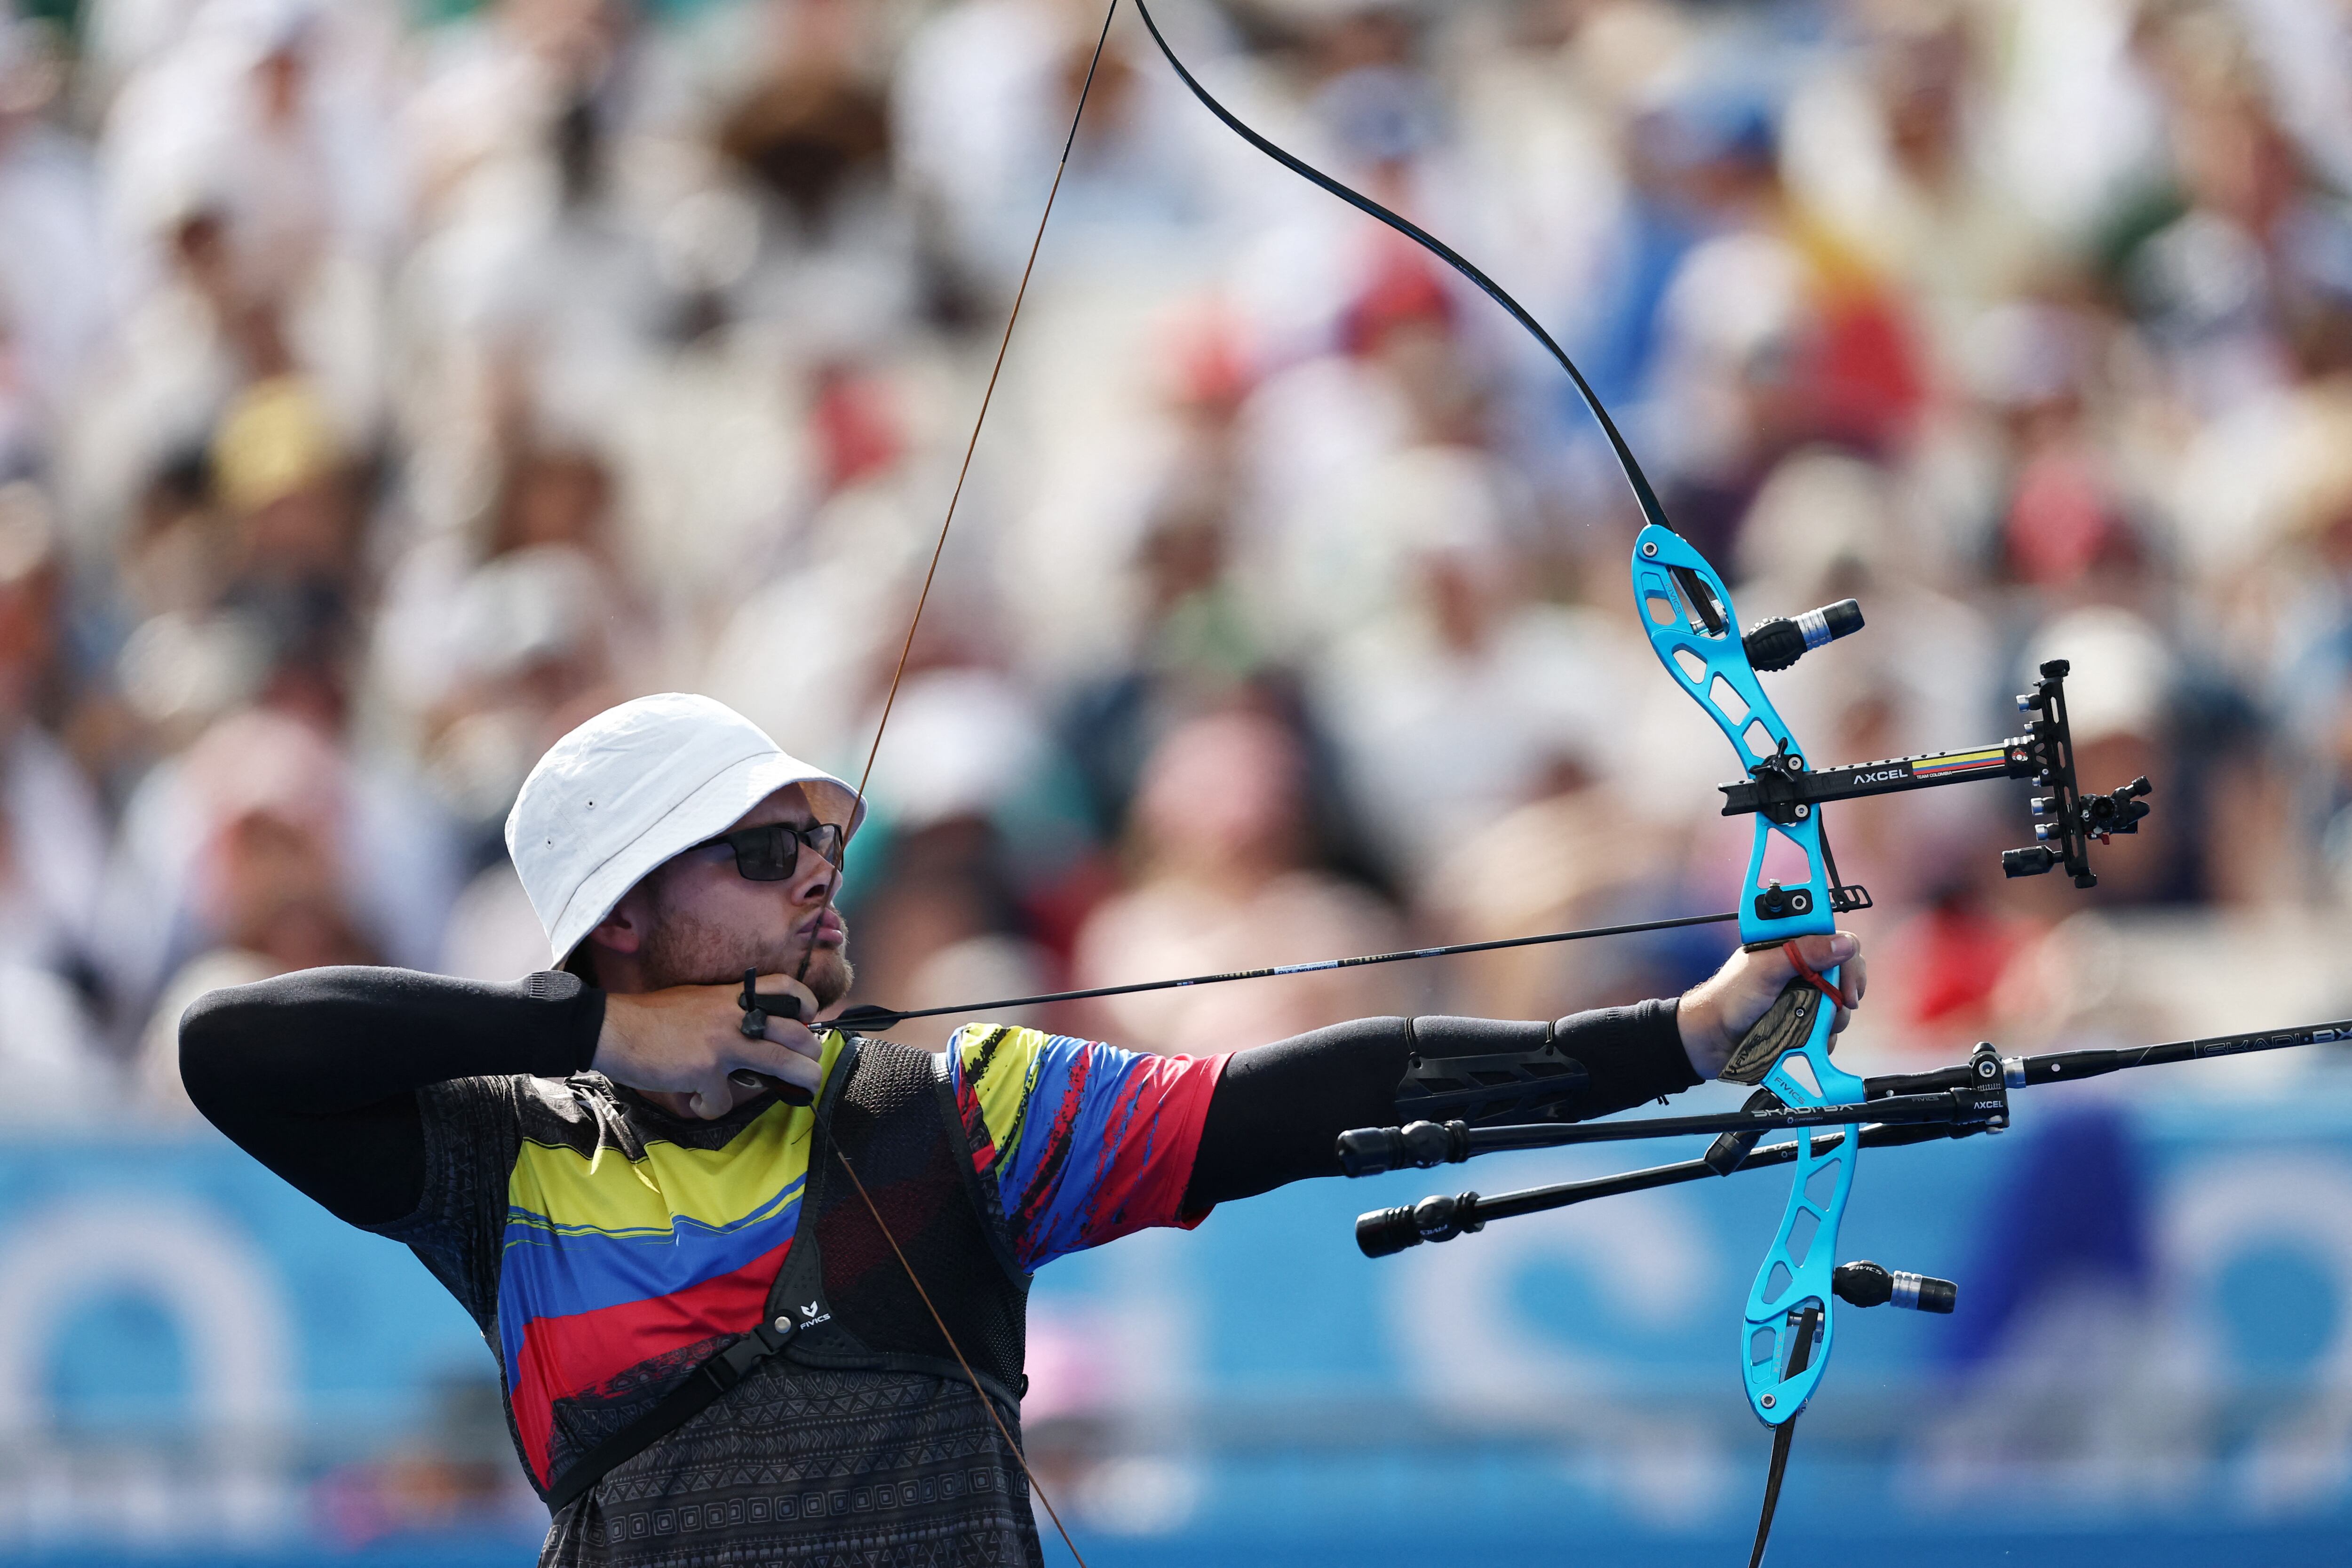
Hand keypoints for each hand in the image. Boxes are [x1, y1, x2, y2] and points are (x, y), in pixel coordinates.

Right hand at [593, 973, 824, 1117]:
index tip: (809, 1020)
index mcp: (732, 996)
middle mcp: (734, 1016)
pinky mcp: (705, 1071)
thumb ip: (726, 1011)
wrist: (613, 1028)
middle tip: (810, 1065)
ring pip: (781, 1063)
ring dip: (800, 1080)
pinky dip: (712, 1107)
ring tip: (801, 1090)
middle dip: (812, 1053)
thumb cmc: (651, 1017)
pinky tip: (698, 1103)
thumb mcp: (697, 1000)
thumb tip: (748, 1031)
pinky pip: (723, 1100)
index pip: (784, 987)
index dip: (805, 1004)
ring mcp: (722, 1043)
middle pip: (794, 1032)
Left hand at [1675, 932, 1865, 1081]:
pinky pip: (1829, 1027)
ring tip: (1812, 1024)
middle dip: (1844, 988)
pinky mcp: (1805, 1020)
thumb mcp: (1766, 970)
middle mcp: (1800, 967)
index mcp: (1789, 945)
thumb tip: (1843, 944)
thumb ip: (1802, 954)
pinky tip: (1808, 1038)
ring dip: (1833, 1016)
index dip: (1845, 951)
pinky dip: (1824, 1035)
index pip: (1831, 936)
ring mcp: (1804, 995)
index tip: (1847, 974)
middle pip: (1843, 970)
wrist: (1713, 1039)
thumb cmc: (1730, 999)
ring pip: (1839, 1001)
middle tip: (1844, 1002)